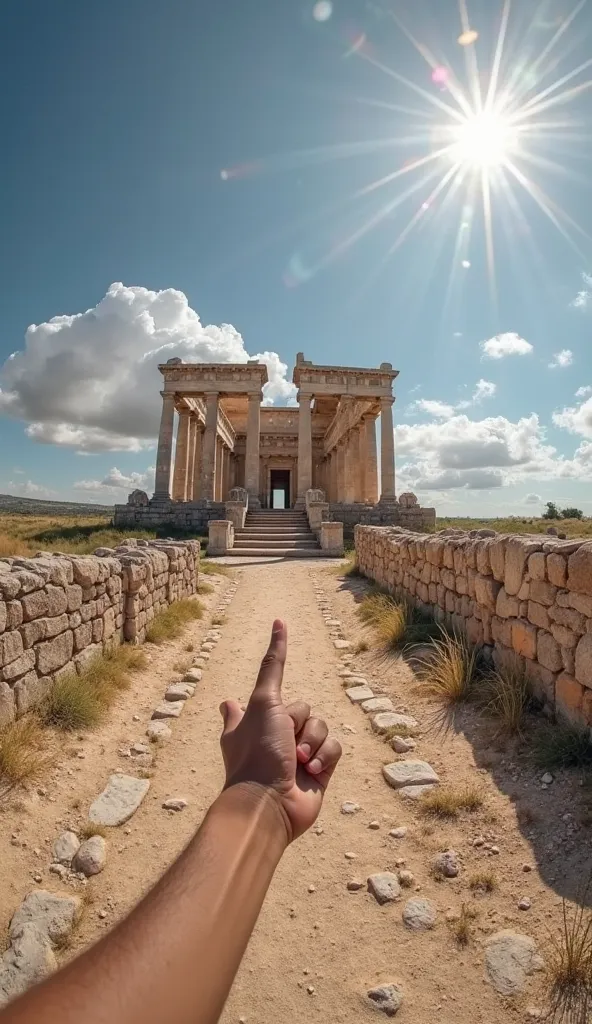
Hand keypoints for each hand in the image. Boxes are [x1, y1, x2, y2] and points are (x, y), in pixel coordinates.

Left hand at [219, 619, 341, 841]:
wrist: (269, 804)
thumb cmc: (258, 753)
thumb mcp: (263, 703)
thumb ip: (273, 668)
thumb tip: (271, 632)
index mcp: (255, 715)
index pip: (271, 674)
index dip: (277, 651)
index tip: (279, 623)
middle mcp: (275, 732)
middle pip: (303, 707)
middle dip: (298, 722)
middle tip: (284, 742)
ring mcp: (298, 752)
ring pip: (321, 726)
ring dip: (312, 742)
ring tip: (298, 761)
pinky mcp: (319, 769)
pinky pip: (334, 747)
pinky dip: (324, 757)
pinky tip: (311, 771)